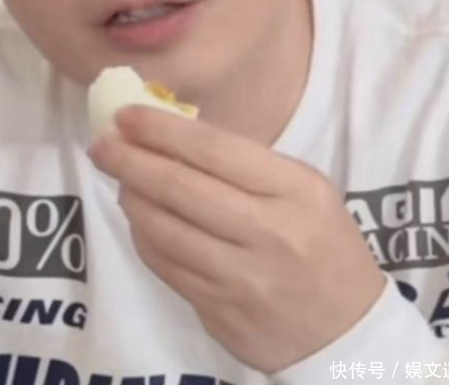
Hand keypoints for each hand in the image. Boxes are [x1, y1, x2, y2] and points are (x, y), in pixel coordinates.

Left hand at [89, 105, 385, 373]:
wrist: (347, 333)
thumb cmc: (323, 244)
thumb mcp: (304, 191)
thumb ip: (246, 165)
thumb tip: (172, 136)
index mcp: (295, 190)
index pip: (215, 150)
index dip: (163, 130)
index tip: (126, 115)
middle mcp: (269, 232)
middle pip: (181, 188)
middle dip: (131, 160)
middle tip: (101, 143)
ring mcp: (241, 278)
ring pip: (164, 229)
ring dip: (131, 197)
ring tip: (118, 177)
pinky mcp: (219, 312)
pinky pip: (165, 266)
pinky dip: (143, 236)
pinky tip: (139, 217)